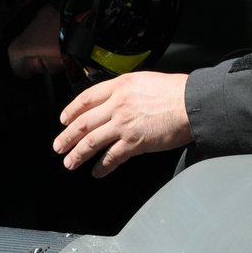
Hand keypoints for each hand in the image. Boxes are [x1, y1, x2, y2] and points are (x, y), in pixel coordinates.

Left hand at [55, 72, 191, 176]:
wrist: (192, 103)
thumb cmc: (177, 91)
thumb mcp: (146, 81)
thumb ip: (128, 91)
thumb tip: (117, 101)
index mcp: (120, 86)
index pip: (86, 98)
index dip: (72, 111)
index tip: (64, 120)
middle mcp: (118, 104)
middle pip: (83, 122)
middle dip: (67, 136)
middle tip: (59, 146)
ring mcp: (124, 124)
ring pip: (92, 141)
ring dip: (78, 153)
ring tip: (70, 162)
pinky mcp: (134, 142)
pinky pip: (112, 156)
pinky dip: (102, 166)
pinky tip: (97, 171)